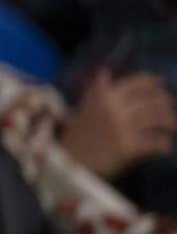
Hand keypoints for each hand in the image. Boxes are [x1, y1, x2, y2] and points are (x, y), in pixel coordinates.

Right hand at [61, 69, 176, 178]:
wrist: (67, 161)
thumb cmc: (78, 134)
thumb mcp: (84, 107)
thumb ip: (97, 90)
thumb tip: (105, 71)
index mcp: (103, 97)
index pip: (136, 82)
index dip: (152, 81)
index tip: (161, 83)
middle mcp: (113, 109)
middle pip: (150, 99)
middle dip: (165, 102)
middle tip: (170, 107)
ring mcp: (120, 128)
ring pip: (156, 118)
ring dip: (168, 122)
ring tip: (171, 126)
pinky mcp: (126, 148)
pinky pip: (154, 143)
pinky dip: (163, 144)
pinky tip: (165, 146)